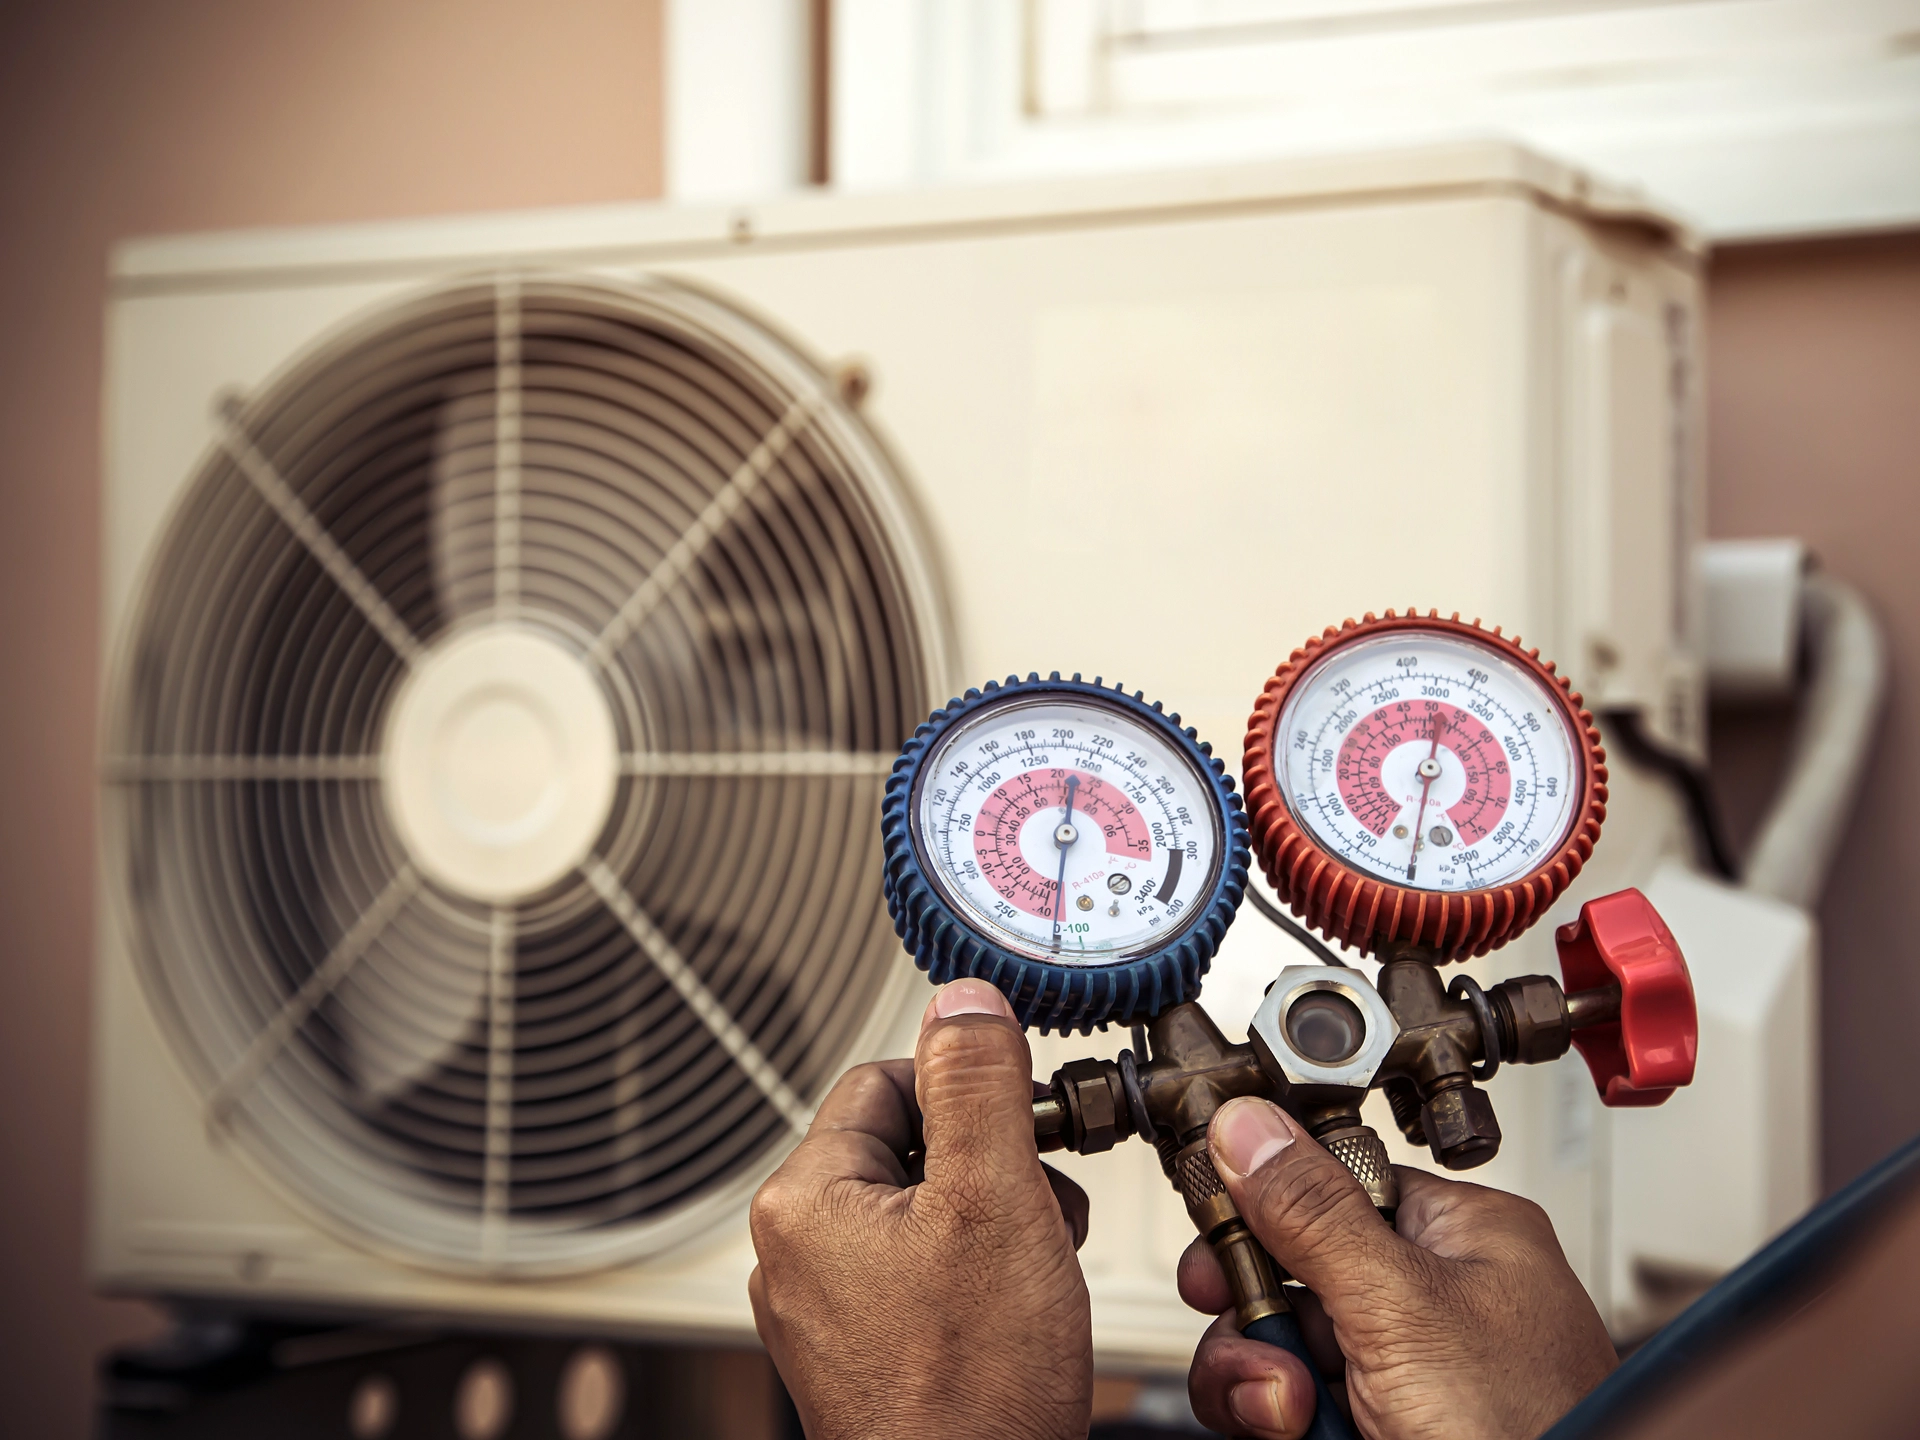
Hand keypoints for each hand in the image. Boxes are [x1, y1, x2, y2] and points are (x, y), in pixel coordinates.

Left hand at [748, 979, 1092, 1439]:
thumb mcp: (993, 1202)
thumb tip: (963, 997)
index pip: (888, 1080)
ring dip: (994, 1218)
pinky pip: (922, 1273)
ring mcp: (828, 1307)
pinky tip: (1017, 1310)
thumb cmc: (969, 1391)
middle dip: (991, 1164)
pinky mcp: (863, 1350)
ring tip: (1034, 1267)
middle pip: (908, 1145)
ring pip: (924, 1209)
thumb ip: (977, 1087)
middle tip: (1038, 1208)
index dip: (968, 1093)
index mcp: (805, 1199)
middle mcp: (798, 1250)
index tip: (1023, 1122)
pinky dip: (978, 1274)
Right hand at [1182, 1098, 1614, 1439]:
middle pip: (1290, 1265)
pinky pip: (1287, 1401)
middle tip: (1247, 1323)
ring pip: (1278, 1340)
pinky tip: (1298, 1434)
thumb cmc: (1532, 1429)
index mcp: (1460, 1235)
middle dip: (1257, 1308)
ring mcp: (1402, 1367)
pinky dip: (1274, 1419)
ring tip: (1292, 1413)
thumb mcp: (1402, 1308)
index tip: (1212, 1220)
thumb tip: (1249, 1124)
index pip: (1332, 1178)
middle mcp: (1430, 1295)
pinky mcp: (1375, 1424)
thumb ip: (1313, 1214)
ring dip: (1260, 1376)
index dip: (1265, 1201)